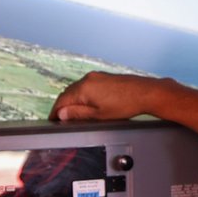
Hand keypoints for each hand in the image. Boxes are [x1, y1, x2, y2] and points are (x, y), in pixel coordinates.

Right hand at [49, 71, 169, 122]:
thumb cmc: (125, 105)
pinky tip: (85, 103)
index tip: (52, 120)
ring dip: (72, 100)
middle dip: (62, 106)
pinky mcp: (103, 77)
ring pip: (77, 89)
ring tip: (71, 113)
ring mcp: (96, 76)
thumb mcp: (98, 115)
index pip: (62, 101)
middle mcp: (87, 79)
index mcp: (84, 88)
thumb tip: (62, 114)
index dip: (55, 112)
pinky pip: (86, 86)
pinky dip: (82, 95)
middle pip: (68, 93)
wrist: (145, 93)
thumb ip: (78, 114)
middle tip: (59, 118)